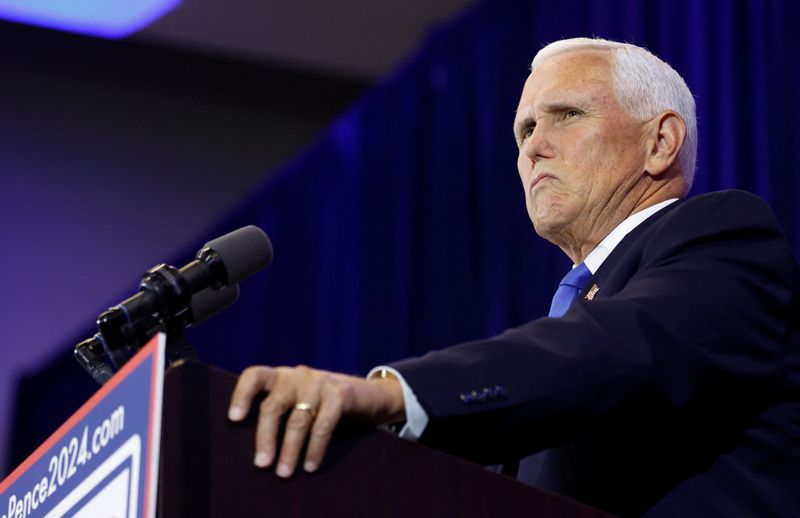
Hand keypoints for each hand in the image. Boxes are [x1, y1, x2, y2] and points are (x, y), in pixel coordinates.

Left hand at [228, 365, 403, 477]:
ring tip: (284, 472)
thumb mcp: (300, 402)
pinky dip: (315, 448)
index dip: (241, 394)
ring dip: (290, 449)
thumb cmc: (324, 406)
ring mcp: (319, 382)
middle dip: (265, 437)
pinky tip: (310, 465)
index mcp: (282, 377)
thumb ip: (281, 412)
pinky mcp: (341, 393)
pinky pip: (323, 425)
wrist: (370, 395)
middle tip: (262, 464)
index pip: (255, 376)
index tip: (234, 419)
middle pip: (273, 405)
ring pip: (297, 419)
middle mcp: (298, 375)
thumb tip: (258, 449)